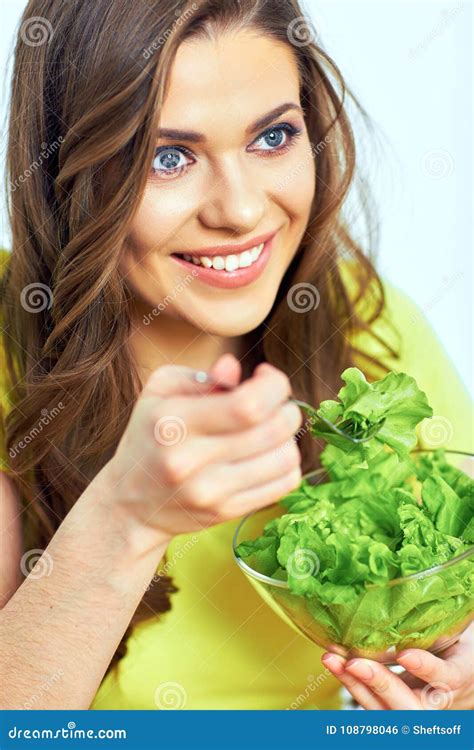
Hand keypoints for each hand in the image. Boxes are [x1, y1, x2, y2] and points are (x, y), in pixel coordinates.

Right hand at [108, 353, 302, 544]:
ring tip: (270, 429)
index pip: (248, 405)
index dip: (273, 386)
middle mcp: (191, 461)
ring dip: (289, 436)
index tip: (265, 376)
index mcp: (174, 422)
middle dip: (286, 408)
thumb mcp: (161, 392)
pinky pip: (285, 484)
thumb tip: (234, 368)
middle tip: (274, 403)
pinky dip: (288, 462)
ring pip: (285, 458)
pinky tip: (269, 453)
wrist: (130, 504)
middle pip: (273, 430)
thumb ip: (202, 376)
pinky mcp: (226, 512)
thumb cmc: (151, 435)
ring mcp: (210, 492)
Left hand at [321, 622, 473, 708]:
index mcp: (457, 677)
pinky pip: (370, 703)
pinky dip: (350, 682)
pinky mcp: (392, 708)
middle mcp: (436, 701)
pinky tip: (334, 664)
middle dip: (379, 685)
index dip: (426, 668)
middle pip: (409, 706)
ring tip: (332, 659)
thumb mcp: (454, 634)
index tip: (405, 655)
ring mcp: (412, 708)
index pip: (445, 677)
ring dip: (354, 684)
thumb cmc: (455, 649)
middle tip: (355, 663)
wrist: (459, 682)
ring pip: (384, 709)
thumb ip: (437, 621)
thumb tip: (414, 582)